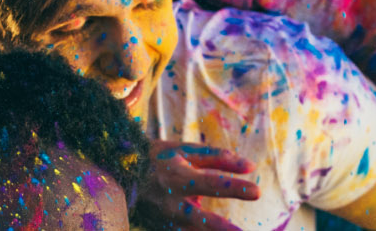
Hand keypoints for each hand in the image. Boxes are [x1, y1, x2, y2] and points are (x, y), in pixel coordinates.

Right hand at [132, 141, 259, 229]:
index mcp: (178, 177)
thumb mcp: (184, 151)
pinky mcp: (160, 229)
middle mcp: (171, 201)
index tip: (257, 191)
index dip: (233, 187)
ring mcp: (164, 219)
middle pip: (199, 218)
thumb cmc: (157, 158)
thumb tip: (250, 167)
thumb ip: (218, 159)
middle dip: (220, 227)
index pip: (211, 183)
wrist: (118, 173)